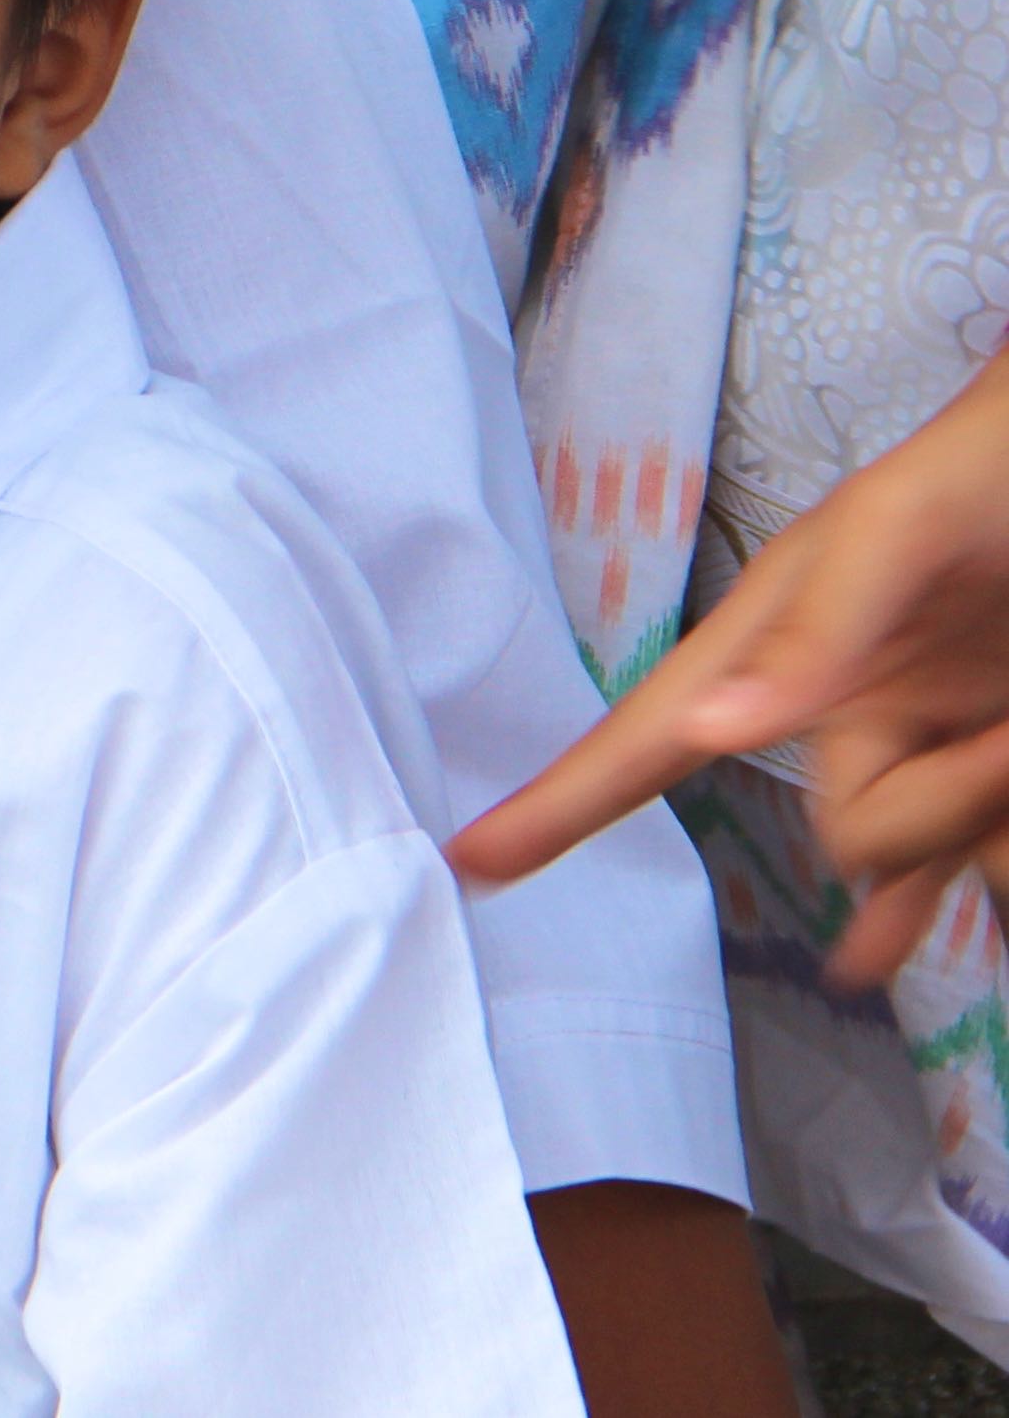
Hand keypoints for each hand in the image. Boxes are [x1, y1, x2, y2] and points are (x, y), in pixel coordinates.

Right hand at [451, 351, 1008, 988]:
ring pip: (906, 856)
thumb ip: (814, 628)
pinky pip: (948, 864)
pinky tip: (883, 957)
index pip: (646, 737)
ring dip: (971, 817)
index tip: (471, 856)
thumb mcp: (896, 527)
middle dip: (922, 808)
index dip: (558, 799)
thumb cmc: (985, 470)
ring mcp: (908, 735)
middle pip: (836, 831)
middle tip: (995, 740)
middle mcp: (828, 701)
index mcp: (773, 639)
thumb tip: (711, 727)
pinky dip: (919, 910)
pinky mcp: (974, 763)